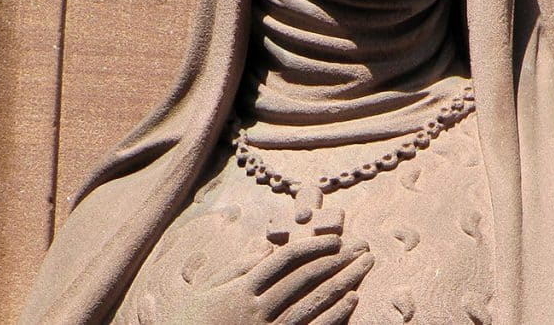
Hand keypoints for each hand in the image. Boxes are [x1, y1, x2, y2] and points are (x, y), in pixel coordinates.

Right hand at [160, 234, 373, 323]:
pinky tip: (351, 301)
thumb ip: (235, 269)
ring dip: (342, 282)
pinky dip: (334, 315)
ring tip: (364, 267)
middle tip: (362, 247)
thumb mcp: (204, 292)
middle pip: (305, 278)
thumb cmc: (189, 324)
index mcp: (241, 290)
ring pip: (313, 302)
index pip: (285, 261)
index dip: (312, 247)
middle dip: (337, 260)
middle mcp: (258, 309)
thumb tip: (264, 248)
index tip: (335, 238)